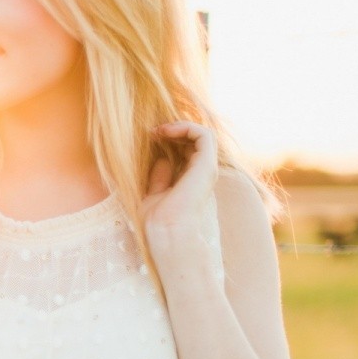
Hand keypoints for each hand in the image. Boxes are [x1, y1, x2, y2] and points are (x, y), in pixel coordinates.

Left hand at [143, 120, 218, 240]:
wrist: (166, 231)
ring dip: (180, 126)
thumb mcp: (154, 193)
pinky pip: (204, 135)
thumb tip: (161, 159)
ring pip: (203, 135)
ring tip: (160, 130)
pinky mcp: (206, 165)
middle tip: (153, 132)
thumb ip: (159, 177)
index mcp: (191, 181)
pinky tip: (167, 132)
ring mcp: (206, 169)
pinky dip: (186, 127)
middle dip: (175, 131)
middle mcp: (202, 174)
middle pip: (195, 141)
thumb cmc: (157, 221)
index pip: (187, 152)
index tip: (150, 139)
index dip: (171, 140)